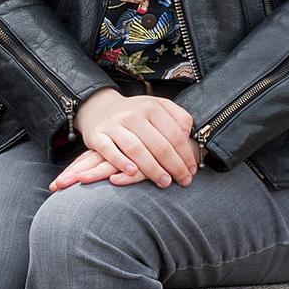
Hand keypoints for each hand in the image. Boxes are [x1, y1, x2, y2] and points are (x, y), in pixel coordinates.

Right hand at [59, 92, 198, 188]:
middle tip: (184, 181)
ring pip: (136, 149)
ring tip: (164, 182)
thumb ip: (178, 117)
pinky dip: (121, 162)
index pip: (175, 135)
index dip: (186, 155)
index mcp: (152, 107)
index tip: (192, 169)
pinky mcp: (96, 135)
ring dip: (153, 169)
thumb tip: (188, 136)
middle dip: (175, 166)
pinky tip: (133, 173)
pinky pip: (109, 150)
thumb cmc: (136, 113)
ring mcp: (114, 124)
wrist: (99, 106)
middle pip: (159, 145)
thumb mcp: (159, 106)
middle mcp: (133, 114)